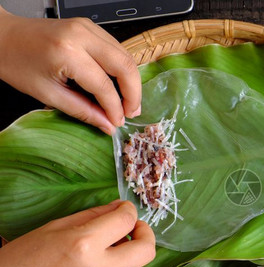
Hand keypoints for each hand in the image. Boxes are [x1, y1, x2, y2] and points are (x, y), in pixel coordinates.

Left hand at [0, 7, 140, 134]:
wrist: (3, 36)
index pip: (104, 85)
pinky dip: (123, 69)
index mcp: (66, 52)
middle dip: (133, 93)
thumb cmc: (16, 63)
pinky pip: (118, 49)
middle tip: (131, 112)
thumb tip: (107, 124)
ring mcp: (88, 27)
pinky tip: (119, 85)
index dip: (114, 108)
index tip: (117, 122)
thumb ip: (82, 111)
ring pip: (126, 56)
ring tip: (127, 102)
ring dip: (131, 81)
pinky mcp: (90, 27)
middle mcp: (81, 35)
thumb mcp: (47, 94)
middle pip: (125, 66)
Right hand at [0, 200, 154, 266]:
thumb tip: (121, 209)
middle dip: (145, 235)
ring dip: (129, 256)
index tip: (125, 211)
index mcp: (83, 243)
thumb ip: (95, 215)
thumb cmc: (25, 256)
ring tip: (110, 252)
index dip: (129, 211)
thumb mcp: (57, 226)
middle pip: (146, 250)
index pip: (126, 221)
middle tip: (134, 230)